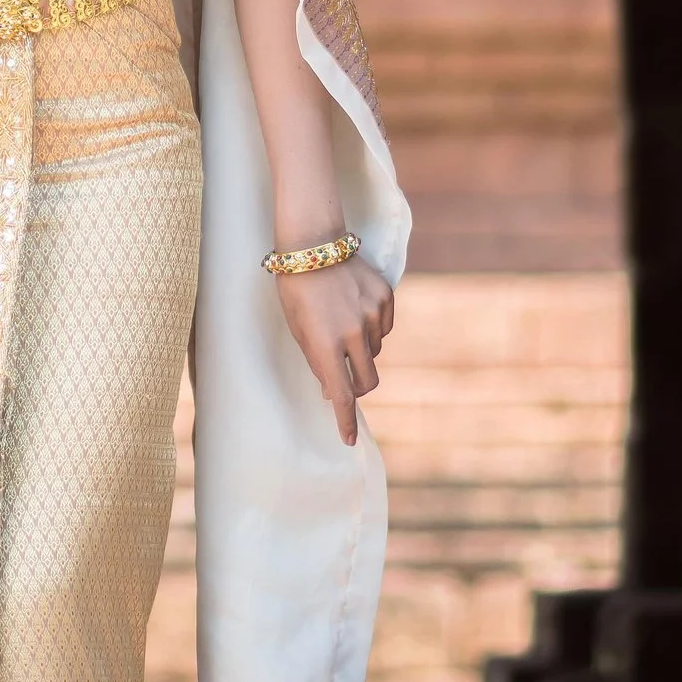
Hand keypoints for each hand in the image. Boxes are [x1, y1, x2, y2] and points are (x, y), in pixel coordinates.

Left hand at [273, 255, 394, 442]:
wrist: (312, 242)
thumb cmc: (296, 288)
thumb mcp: (297, 328)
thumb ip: (316, 360)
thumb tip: (332, 389)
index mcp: (325, 344)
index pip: (341, 395)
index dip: (345, 421)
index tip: (348, 439)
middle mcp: (353, 333)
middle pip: (367, 381)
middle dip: (357, 387)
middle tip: (344, 379)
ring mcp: (372, 314)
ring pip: (375, 352)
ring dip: (361, 351)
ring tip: (340, 324)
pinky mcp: (385, 298)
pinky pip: (383, 328)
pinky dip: (371, 328)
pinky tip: (354, 308)